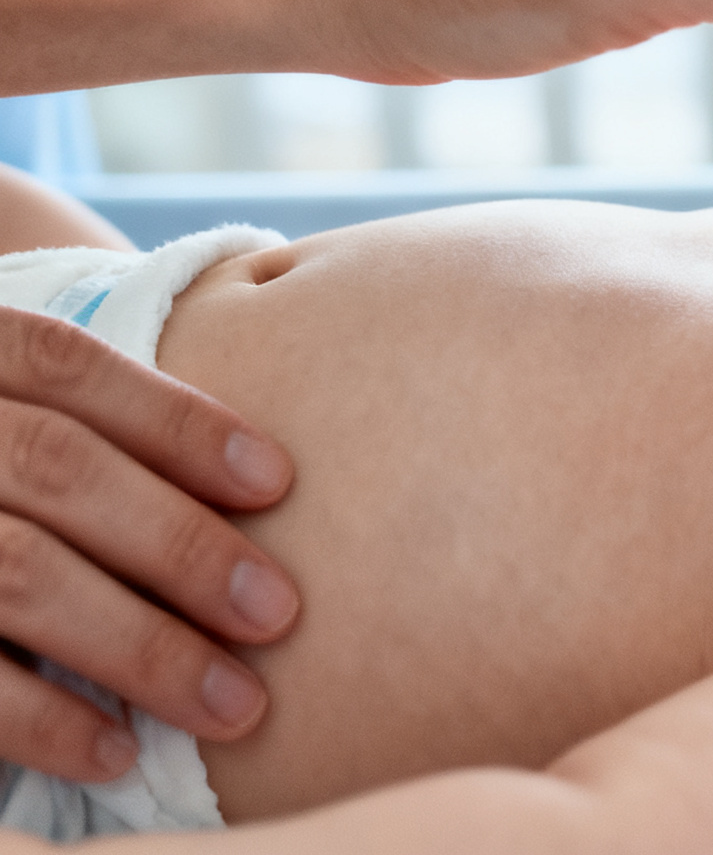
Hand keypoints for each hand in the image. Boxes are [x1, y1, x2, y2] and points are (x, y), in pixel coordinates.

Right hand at [0, 310, 297, 782]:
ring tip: (234, 704)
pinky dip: (44, 721)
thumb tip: (258, 486)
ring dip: (141, 646)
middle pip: (56, 468)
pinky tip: (118, 752)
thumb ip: (89, 440)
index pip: (64, 366)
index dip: (175, 421)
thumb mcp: (12, 432)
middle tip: (279, 614)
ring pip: (18, 572)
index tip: (278, 481)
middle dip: (179, 542)